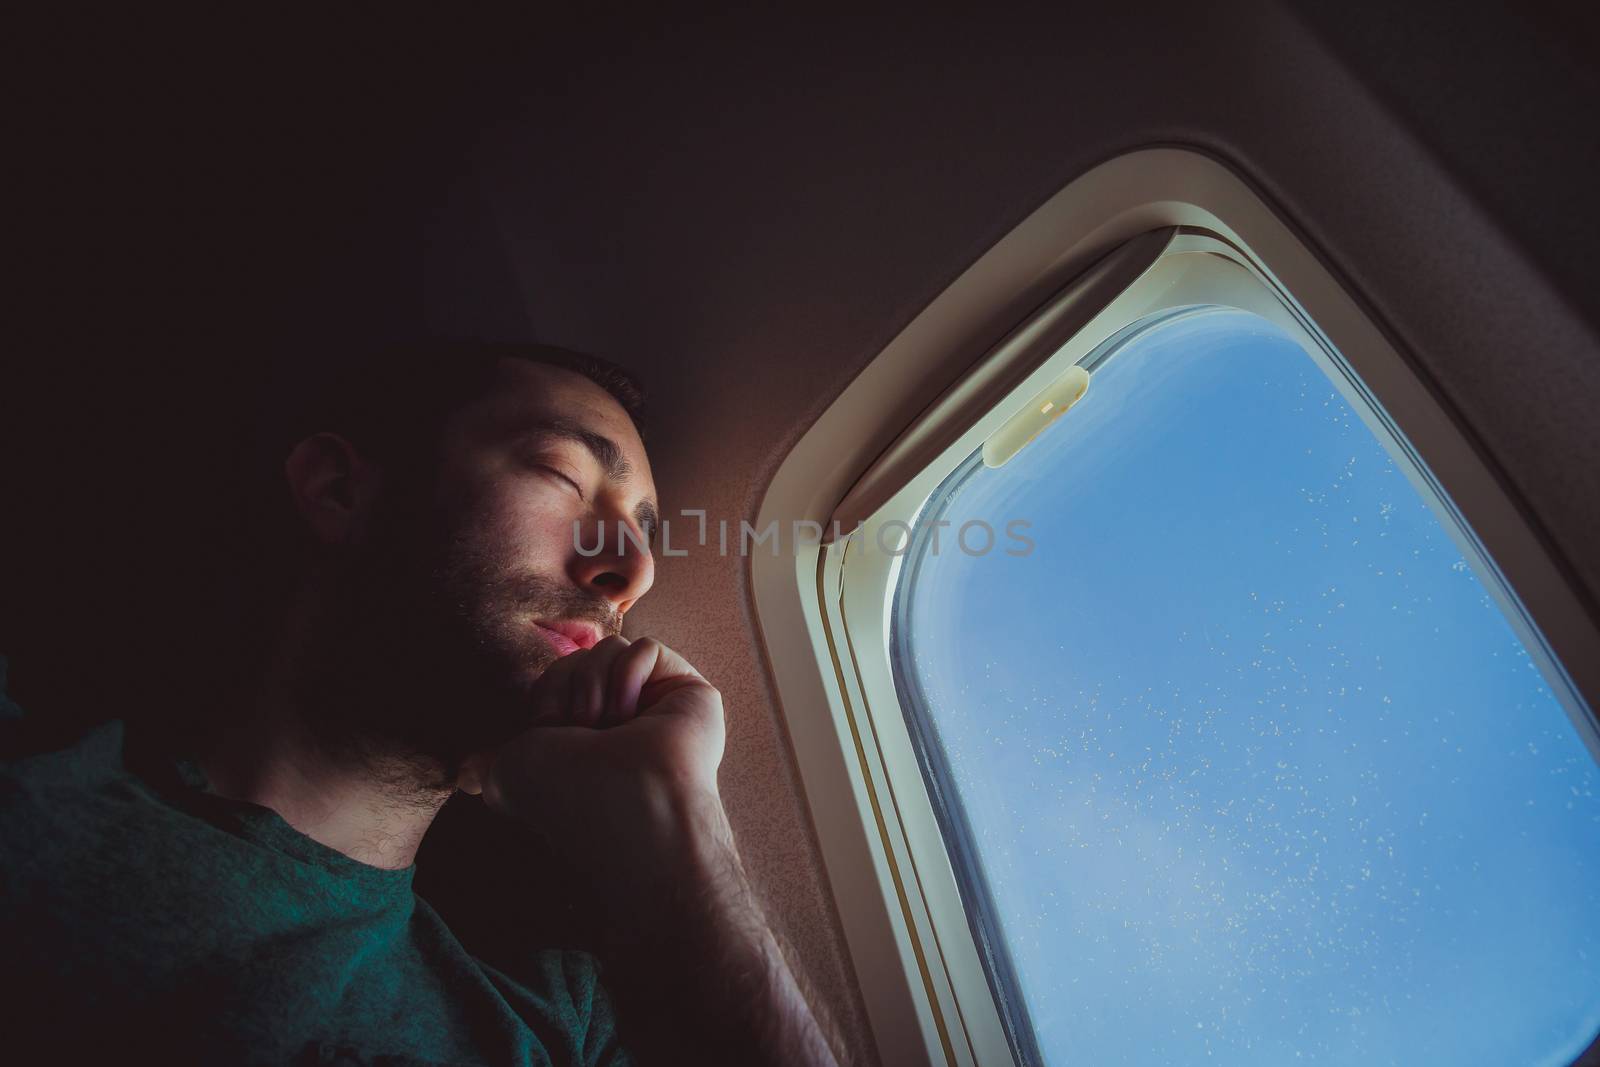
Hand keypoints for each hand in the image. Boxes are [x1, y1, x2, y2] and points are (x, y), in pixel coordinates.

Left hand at [458, 636, 731, 920]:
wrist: (633, 811)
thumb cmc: (573, 799)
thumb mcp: (509, 775)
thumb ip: (484, 762)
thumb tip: (462, 773)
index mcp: (582, 739)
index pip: (553, 680)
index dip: (544, 700)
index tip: (549, 736)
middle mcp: (618, 722)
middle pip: (577, 658)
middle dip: (568, 690)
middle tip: (582, 733)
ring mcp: (654, 706)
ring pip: (609, 648)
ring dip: (595, 686)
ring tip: (610, 727)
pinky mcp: (688, 692)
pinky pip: (646, 648)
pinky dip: (630, 676)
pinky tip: (634, 715)